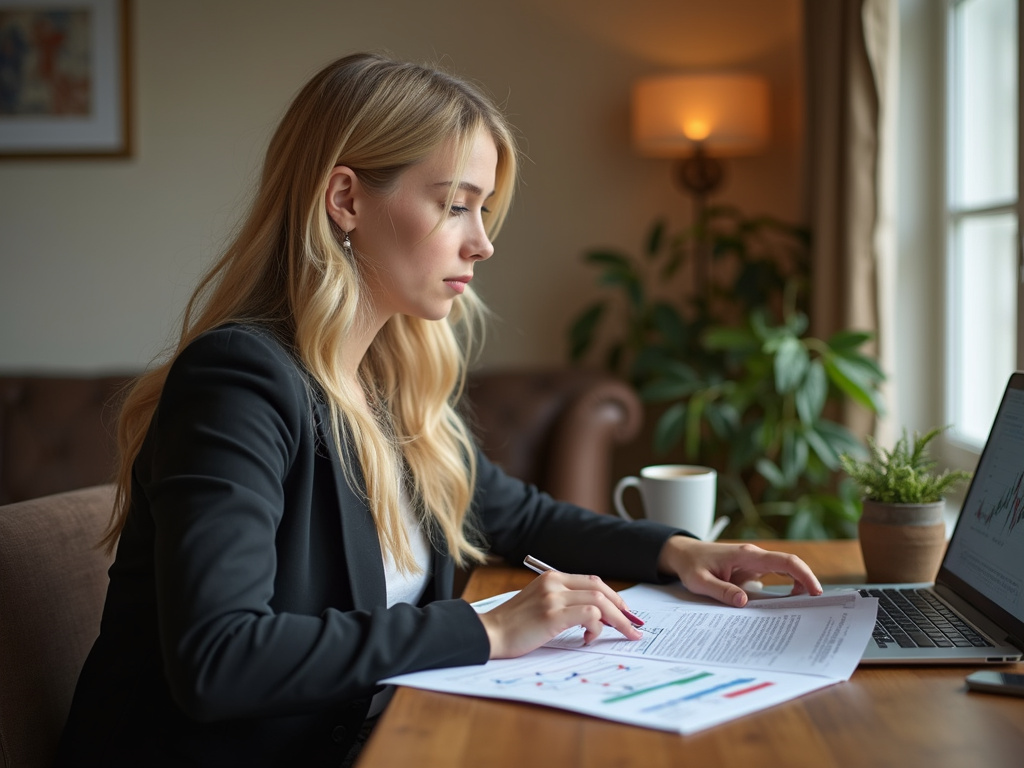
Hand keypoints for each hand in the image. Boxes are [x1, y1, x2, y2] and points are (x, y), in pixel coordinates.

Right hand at [477, 570, 643, 658]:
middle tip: (633, 625)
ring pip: (599, 601)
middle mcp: (554, 583)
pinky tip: (588, 639)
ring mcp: (554, 597)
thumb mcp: (539, 604)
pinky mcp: (553, 615)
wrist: (489, 633)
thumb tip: (595, 616)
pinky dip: (597, 628)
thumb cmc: (513, 625)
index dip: (613, 596)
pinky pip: (590, 616)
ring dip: (618, 619)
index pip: (592, 581)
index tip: (626, 612)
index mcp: (551, 578)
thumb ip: (563, 602)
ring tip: (623, 634)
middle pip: (600, 589)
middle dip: (622, 608)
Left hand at [657, 536, 822, 607]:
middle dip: (807, 583)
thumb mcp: (700, 581)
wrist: (683, 554)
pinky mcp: (751, 569)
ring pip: (785, 571)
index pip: (784, 561)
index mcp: (746, 556)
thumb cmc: (691, 565)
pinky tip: (786, 604)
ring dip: (797, 586)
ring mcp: (754, 562)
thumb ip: (721, 591)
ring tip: (804, 608)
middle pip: (790, 566)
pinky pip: (774, 576)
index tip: (816, 591)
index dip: (804, 575)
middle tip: (817, 606)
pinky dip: (785, 587)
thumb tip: (744, 602)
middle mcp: (755, 556)